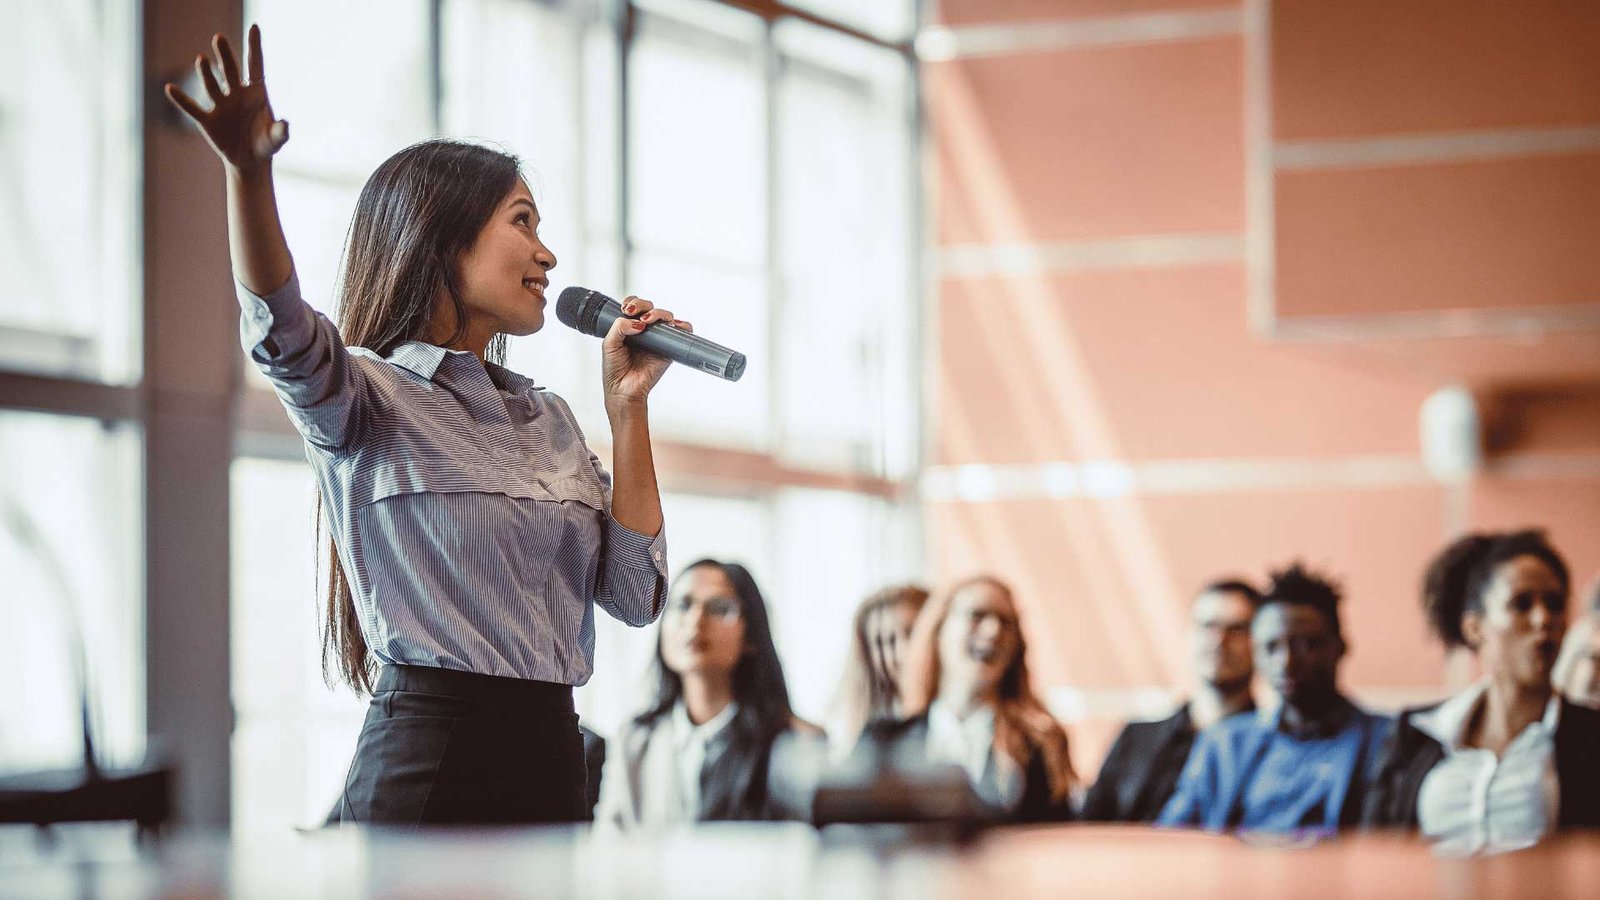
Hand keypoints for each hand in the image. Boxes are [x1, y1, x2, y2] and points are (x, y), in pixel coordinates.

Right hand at [164, 25, 287, 171]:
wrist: (250, 161)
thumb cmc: (265, 144)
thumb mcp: (275, 140)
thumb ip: (280, 132)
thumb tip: (285, 125)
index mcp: (256, 93)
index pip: (255, 65)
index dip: (255, 47)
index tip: (255, 27)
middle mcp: (237, 94)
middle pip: (231, 71)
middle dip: (225, 55)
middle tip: (219, 38)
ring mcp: (221, 105)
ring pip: (212, 85)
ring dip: (206, 73)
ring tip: (202, 59)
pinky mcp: (208, 121)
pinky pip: (193, 108)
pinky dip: (182, 100)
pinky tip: (170, 88)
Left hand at [600, 296, 691, 408]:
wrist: (623, 389)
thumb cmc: (615, 369)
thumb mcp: (609, 344)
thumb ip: (619, 327)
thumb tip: (638, 323)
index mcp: (629, 326)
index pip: (634, 305)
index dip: (632, 302)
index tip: (626, 309)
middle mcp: (645, 330)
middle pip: (650, 307)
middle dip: (643, 305)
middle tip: (633, 313)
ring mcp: (658, 339)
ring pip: (666, 316)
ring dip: (658, 313)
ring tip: (647, 322)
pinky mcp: (669, 349)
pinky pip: (681, 333)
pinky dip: (683, 326)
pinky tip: (674, 325)